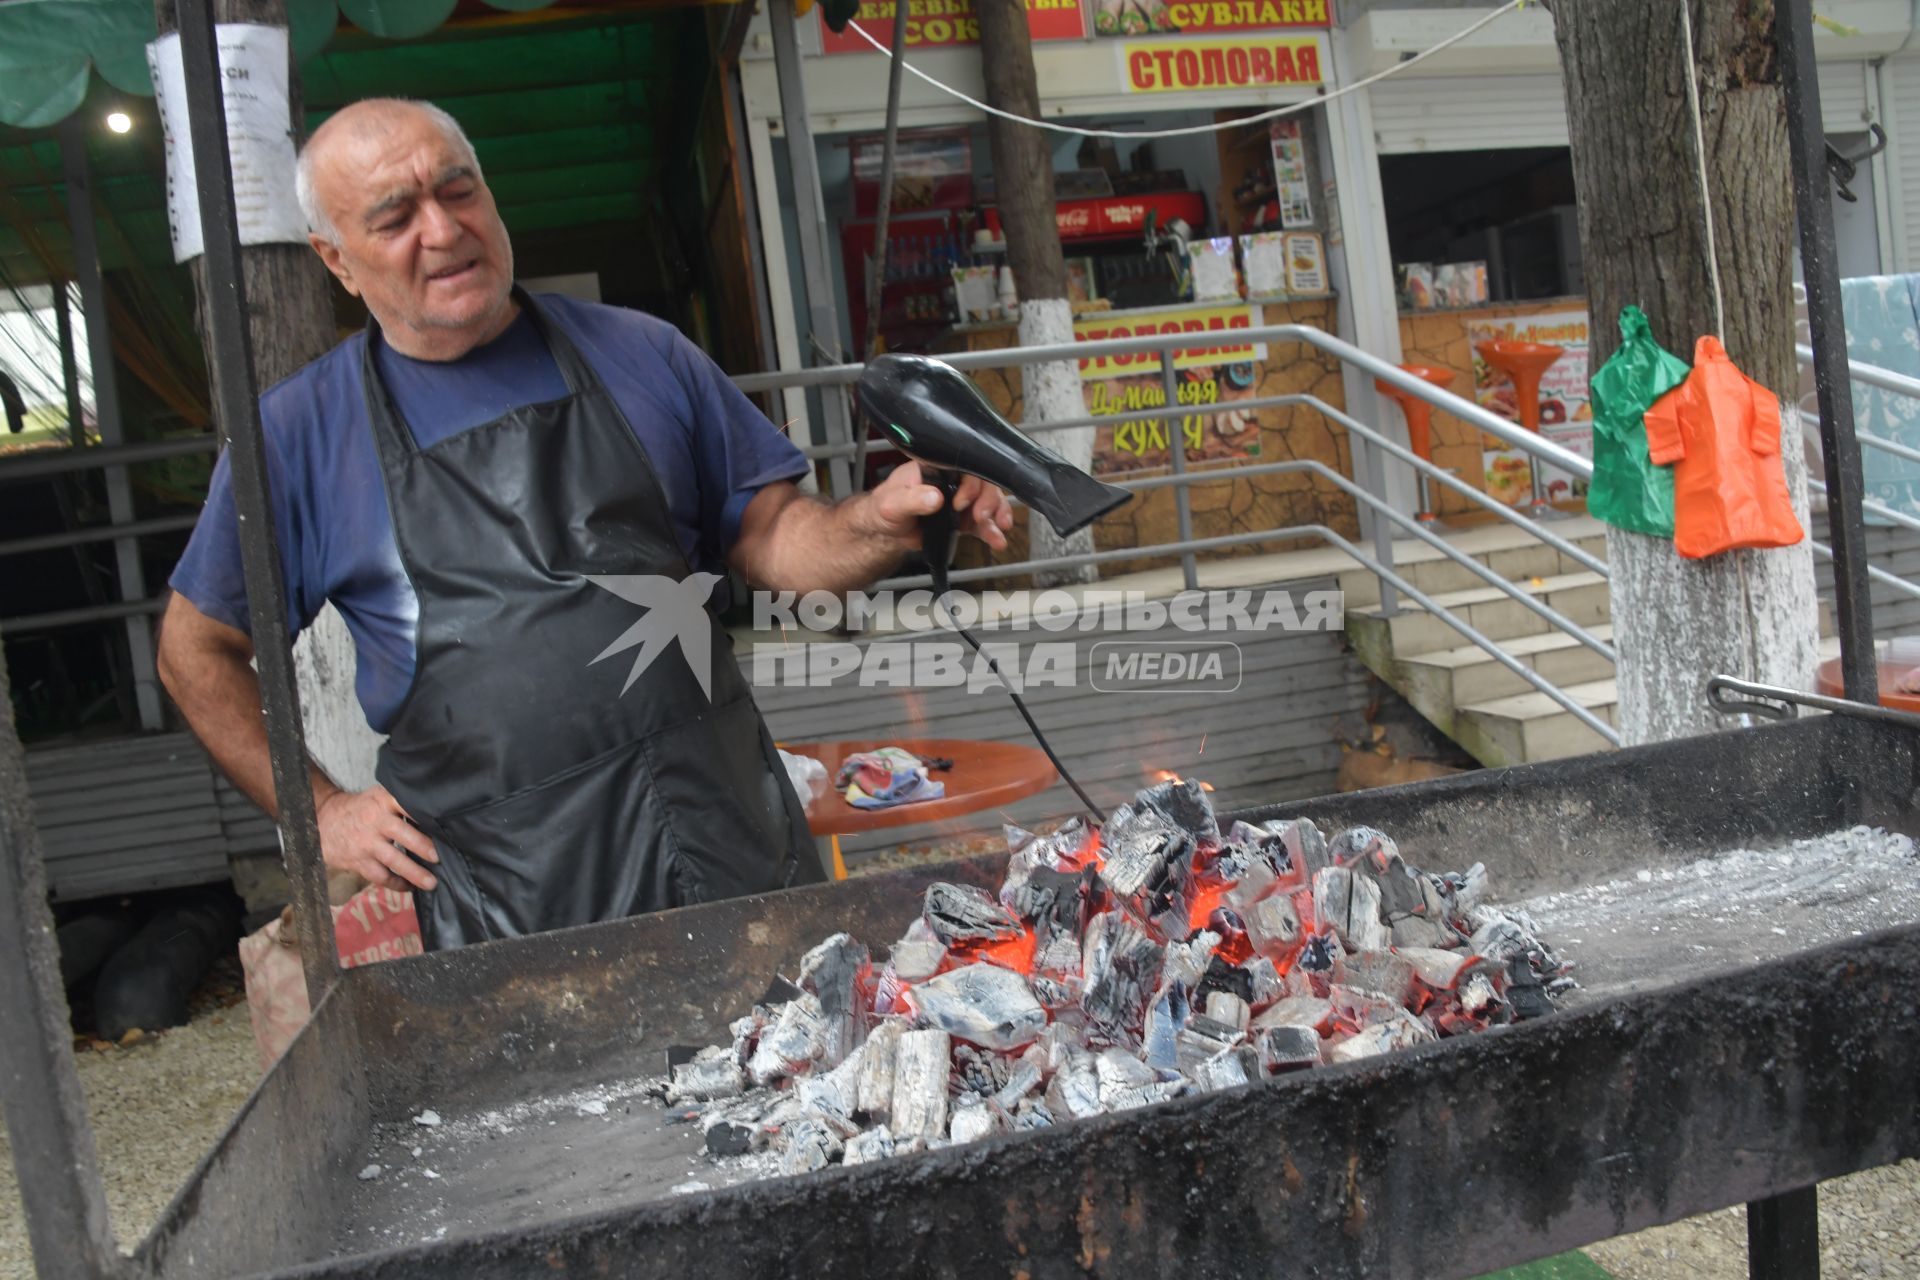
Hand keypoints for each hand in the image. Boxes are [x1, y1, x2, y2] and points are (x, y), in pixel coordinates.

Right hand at [315, 784, 439, 892]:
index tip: (443, 824)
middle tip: (440, 858)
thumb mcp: (379, 798)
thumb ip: (401, 804)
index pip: (407, 805)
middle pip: (403, 834)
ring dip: (414, 873)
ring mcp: (367, 843)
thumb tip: (436, 818)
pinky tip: (409, 887)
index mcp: (383, 801)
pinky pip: (381, 876)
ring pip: (393, 860)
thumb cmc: (362, 809)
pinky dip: (397, 884)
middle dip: (423, 847)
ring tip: (431, 883)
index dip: (425, 814)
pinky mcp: (359, 861)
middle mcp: (376, 821)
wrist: (324, 821)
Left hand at [861, 461, 1013, 551]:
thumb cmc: (884, 508)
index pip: (963, 466)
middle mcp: (952, 479)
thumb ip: (912, 499)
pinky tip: (997, 539)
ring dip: (997, 513)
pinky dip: (992, 530)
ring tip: (999, 526)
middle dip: (988, 499)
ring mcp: (960, 499)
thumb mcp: (892, 503)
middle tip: (980, 516)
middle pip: (982, 482)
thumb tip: (934, 497)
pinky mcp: (963, 518)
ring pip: (988, 500)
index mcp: (935, 467)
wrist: (886, 530)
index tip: (961, 502)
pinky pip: (983, 522)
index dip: (970, 483)